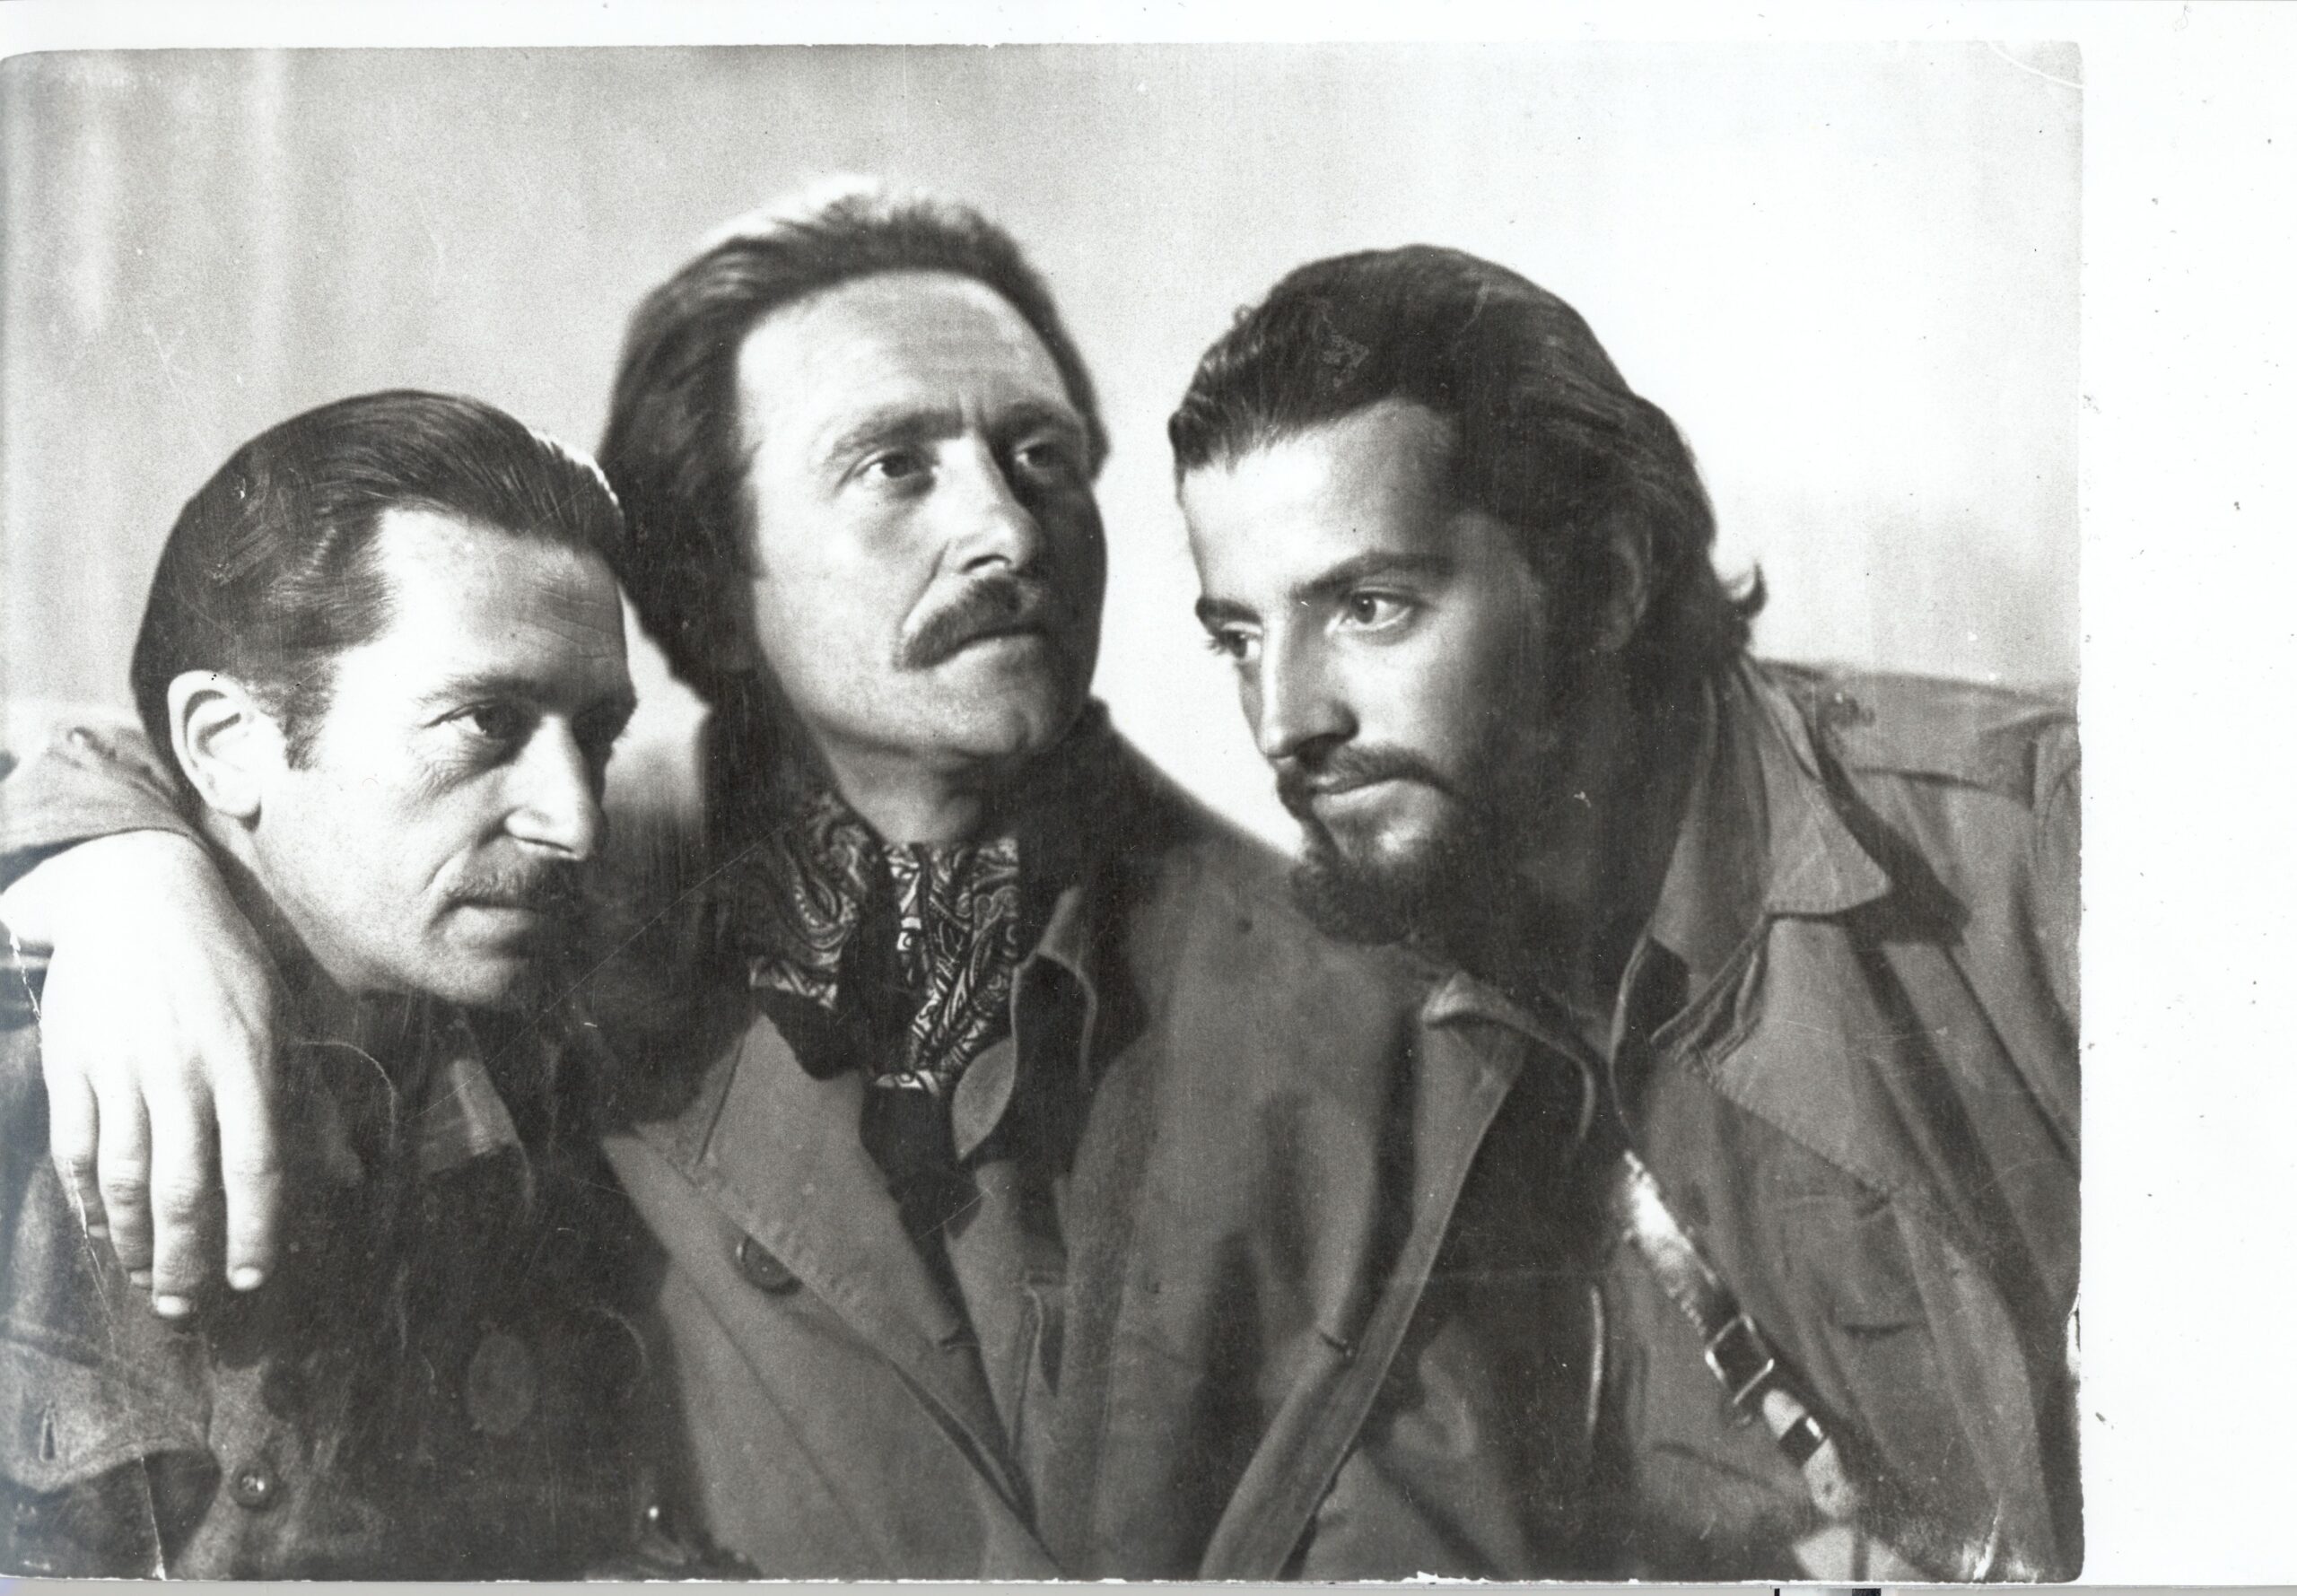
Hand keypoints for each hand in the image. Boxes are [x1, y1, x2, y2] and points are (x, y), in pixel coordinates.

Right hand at [4, 832, 282, 1313]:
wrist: (138, 896)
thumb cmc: (227, 966)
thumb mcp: (284, 1023)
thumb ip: (312, 1104)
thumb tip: (351, 1175)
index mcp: (250, 1060)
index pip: (259, 1164)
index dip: (256, 1229)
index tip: (250, 1279)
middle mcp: (186, 1070)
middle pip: (186, 1187)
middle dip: (187, 1259)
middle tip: (187, 1309)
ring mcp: (123, 1068)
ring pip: (124, 1179)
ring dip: (135, 1243)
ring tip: (147, 1281)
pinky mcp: (72, 1064)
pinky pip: (75, 1149)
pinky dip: (85, 1201)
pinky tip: (102, 1232)